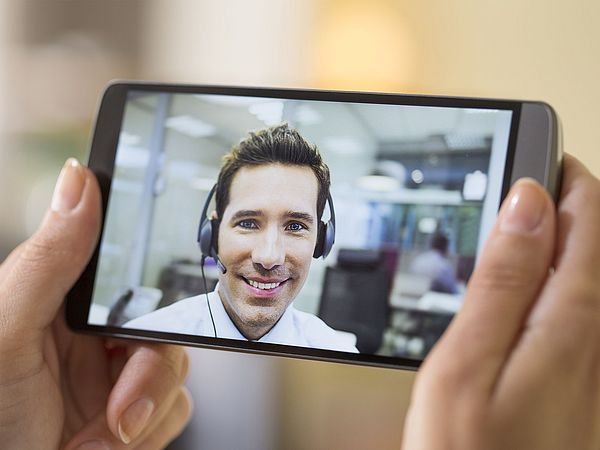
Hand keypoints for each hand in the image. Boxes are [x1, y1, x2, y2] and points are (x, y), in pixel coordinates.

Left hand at [0, 159, 191, 449]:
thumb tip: (79, 180)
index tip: (146, 310)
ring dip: (146, 411)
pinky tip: (106, 445)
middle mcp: (96, 336)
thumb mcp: (8, 331)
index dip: (149, 277)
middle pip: (164, 324)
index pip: (125, 269)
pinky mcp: (139, 412)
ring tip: (101, 438)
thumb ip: (48, 258)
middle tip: (119, 406)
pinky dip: (149, 433)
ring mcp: (120, 375)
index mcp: (65, 303)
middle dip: (148, 373)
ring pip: (177, 368)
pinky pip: (178, 407)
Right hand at [402, 154, 599, 449]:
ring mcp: (593, 361)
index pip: (584, 219)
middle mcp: (595, 337)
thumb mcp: (468, 358)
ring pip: (593, 273)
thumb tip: (526, 204)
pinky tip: (540, 276)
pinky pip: (584, 307)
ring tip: (535, 211)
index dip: (564, 177)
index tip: (538, 151)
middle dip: (570, 199)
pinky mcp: (580, 380)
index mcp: (569, 319)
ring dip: (568, 233)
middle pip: (596, 241)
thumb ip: (504, 278)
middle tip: (535, 171)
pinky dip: (564, 274)